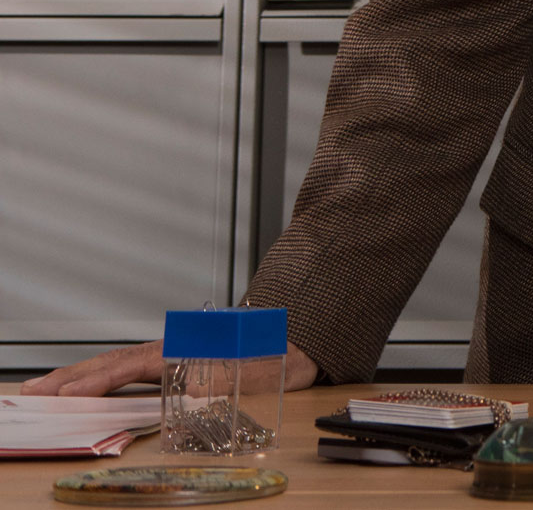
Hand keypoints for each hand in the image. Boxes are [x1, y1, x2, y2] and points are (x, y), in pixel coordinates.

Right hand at [22, 341, 321, 396]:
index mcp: (182, 349)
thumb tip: (186, 385)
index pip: (129, 367)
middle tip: (33, 391)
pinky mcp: (170, 361)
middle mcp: (169, 348)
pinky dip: (99, 376)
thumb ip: (217, 376)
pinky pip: (127, 369)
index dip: (97, 382)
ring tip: (45, 388)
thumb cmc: (272, 356)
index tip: (68, 394)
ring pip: (115, 364)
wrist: (296, 341)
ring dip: (79, 377)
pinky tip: (84, 386)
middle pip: (112, 362)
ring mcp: (167, 353)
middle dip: (71, 377)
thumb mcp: (248, 369)